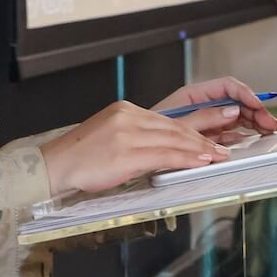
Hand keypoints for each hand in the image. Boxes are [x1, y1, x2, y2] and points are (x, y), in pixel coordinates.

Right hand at [39, 101, 230, 195]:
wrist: (53, 165)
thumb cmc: (80, 158)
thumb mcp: (111, 136)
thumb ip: (136, 137)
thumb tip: (161, 147)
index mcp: (125, 110)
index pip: (167, 120)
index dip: (193, 128)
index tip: (211, 134)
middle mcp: (128, 117)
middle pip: (174, 127)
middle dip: (203, 136)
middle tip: (223, 145)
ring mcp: (127, 134)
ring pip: (173, 140)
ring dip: (200, 149)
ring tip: (218, 155)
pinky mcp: (126, 153)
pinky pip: (164, 155)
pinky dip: (186, 158)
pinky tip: (200, 162)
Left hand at [154, 77, 276, 145]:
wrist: (135, 151)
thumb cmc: (146, 133)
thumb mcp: (178, 122)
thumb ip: (205, 117)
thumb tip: (232, 110)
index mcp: (193, 95)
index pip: (227, 87)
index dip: (245, 93)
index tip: (258, 104)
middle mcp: (200, 106)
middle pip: (235, 102)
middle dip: (255, 110)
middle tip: (269, 122)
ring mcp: (204, 121)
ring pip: (235, 117)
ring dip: (253, 122)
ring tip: (267, 129)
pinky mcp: (204, 137)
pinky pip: (228, 132)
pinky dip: (242, 135)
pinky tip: (251, 138)